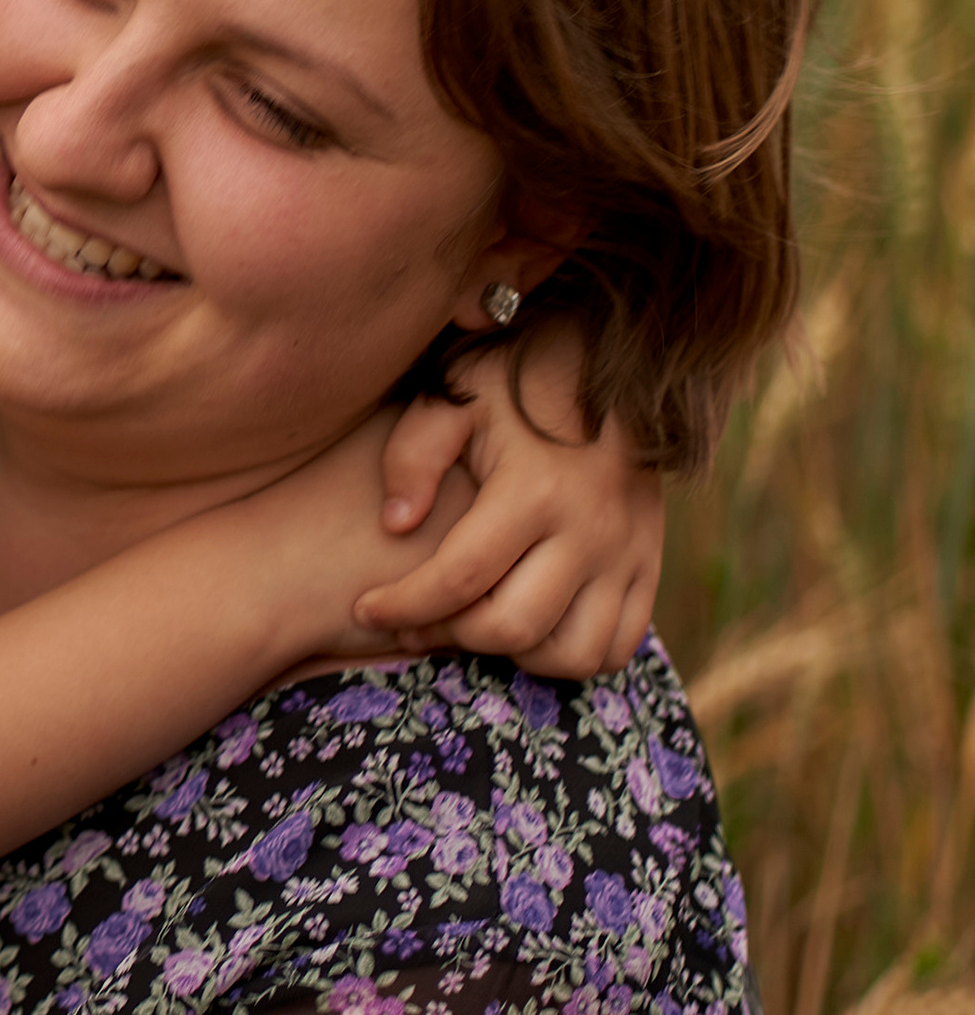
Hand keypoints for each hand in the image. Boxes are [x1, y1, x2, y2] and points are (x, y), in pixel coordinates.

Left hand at [355, 328, 661, 680]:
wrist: (613, 357)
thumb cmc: (515, 376)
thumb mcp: (453, 394)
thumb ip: (413, 454)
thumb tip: (395, 524)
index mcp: (534, 490)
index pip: (459, 578)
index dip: (404, 605)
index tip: (365, 609)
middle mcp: (589, 530)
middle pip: (512, 628)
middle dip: (448, 636)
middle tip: (413, 621)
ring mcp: (627, 552)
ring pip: (572, 654)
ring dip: (513, 657)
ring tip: (473, 624)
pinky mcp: (650, 563)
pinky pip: (618, 646)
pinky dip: (571, 656)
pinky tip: (529, 628)